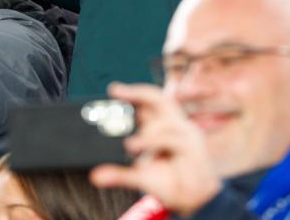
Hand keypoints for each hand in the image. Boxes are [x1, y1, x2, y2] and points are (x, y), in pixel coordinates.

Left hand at [90, 83, 222, 215]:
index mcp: (165, 127)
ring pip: (164, 122)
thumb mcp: (140, 176)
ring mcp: (187, 134)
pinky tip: (141, 147)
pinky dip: (154, 143)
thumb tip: (95, 176)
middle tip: (116, 92)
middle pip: (160, 99)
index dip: (133, 92)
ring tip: (130, 145)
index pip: (150, 101)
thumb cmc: (170, 181)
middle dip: (137, 92)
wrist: (194, 199)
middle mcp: (177, 126)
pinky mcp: (193, 147)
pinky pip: (171, 139)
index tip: (113, 90)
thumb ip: (119, 174)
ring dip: (145, 134)